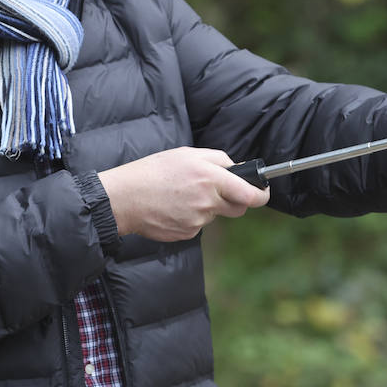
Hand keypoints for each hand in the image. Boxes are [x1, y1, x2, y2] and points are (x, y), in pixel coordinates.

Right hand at [98, 147, 270, 240]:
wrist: (124, 198)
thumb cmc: (153, 171)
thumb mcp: (186, 154)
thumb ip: (218, 159)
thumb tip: (237, 170)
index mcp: (210, 178)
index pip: (250, 194)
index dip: (261, 194)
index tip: (263, 192)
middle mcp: (207, 202)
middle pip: (237, 208)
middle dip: (234, 200)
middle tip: (215, 190)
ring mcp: (197, 220)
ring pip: (215, 215)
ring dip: (206, 206)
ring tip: (181, 195)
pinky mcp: (187, 233)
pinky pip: (198, 225)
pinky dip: (191, 217)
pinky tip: (173, 207)